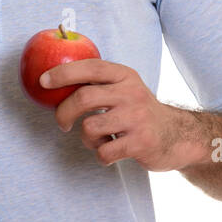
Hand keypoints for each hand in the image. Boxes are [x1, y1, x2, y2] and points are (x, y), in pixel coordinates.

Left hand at [47, 60, 205, 170]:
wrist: (178, 136)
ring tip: (100, 139)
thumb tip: (55, 82)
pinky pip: (103, 152)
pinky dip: (101, 155)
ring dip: (87, 139)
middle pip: (84, 97)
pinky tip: (113, 150)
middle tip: (62, 124)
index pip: (90, 66)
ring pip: (89, 128)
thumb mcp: (126, 89)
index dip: (63, 72)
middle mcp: (132, 93)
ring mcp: (137, 118)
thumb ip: (99, 84)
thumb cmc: (140, 113)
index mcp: (125, 76)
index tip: (43, 81)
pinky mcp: (140, 142)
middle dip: (64, 112)